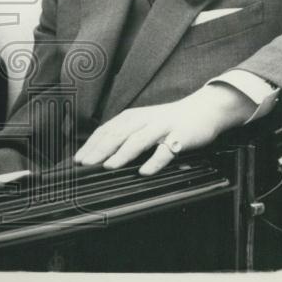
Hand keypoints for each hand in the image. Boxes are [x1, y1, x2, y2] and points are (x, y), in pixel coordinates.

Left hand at [74, 84, 254, 174]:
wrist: (204, 109)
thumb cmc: (168, 121)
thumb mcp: (144, 124)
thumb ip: (125, 136)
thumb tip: (101, 154)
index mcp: (132, 117)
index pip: (107, 130)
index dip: (91, 144)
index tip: (77, 159)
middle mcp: (144, 120)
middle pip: (118, 134)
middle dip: (100, 149)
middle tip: (86, 164)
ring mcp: (162, 127)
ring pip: (139, 140)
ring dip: (123, 153)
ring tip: (109, 166)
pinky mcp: (181, 136)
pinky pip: (166, 150)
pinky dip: (155, 161)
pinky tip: (145, 172)